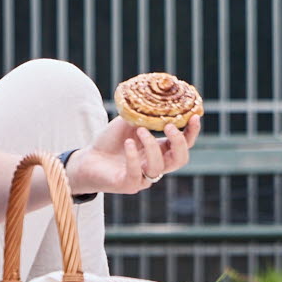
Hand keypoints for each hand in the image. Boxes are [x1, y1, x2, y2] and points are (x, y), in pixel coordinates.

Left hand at [68, 112, 194, 195]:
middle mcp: (155, 165)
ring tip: (139, 130)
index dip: (192, 132)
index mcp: (160, 150)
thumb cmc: (110, 140)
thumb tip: (157, 96)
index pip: (184, 145)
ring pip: (159, 167)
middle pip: (180, 159)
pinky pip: (136, 173)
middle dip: (179, 142)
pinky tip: (128, 143)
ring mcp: (143, 178)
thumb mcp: (129, 121)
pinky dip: (133, 156)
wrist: (87, 159)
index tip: (194, 116)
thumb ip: (144, 112)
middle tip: (168, 126)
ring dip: (152, 145)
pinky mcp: (128, 184)